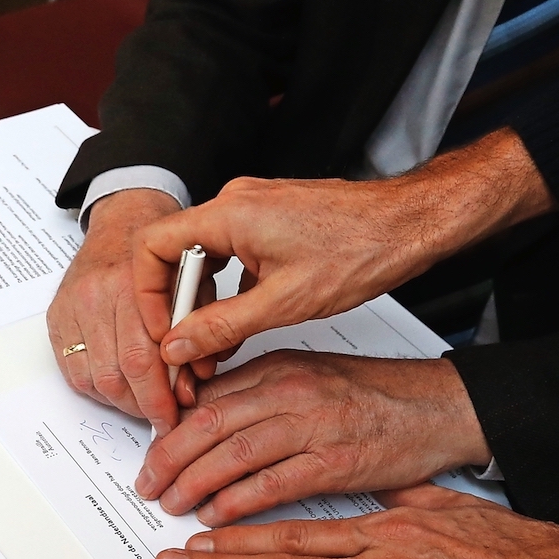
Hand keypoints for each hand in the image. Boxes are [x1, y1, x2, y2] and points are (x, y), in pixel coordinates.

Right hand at [48, 189, 196, 431]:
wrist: (124, 220)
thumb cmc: (166, 251)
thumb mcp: (198, 282)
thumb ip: (199, 330)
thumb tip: (195, 382)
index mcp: (132, 283)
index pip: (145, 358)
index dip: (161, 397)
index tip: (176, 415)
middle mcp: (96, 294)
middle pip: (117, 374)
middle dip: (143, 405)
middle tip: (162, 417)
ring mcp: (72, 306)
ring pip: (94, 378)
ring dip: (122, 401)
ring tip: (144, 403)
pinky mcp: (57, 315)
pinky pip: (73, 370)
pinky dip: (98, 388)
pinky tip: (120, 386)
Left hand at [134, 351, 487, 524]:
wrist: (438, 406)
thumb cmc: (374, 396)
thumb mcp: (306, 377)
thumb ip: (256, 394)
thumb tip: (201, 417)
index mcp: (277, 367)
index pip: (205, 394)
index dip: (167, 425)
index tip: (149, 450)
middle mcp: (289, 390)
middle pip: (207, 422)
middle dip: (166, 456)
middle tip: (146, 484)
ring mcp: (313, 425)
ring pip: (232, 452)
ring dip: (193, 483)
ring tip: (171, 504)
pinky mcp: (336, 462)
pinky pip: (273, 484)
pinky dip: (237, 502)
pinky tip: (215, 516)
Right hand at [135, 131, 553, 372]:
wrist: (411, 225)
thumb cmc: (362, 251)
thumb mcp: (285, 304)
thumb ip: (222, 327)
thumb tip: (178, 346)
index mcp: (228, 214)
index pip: (153, 248)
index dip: (147, 295)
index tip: (162, 332)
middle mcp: (233, 204)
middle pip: (175, 256)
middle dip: (176, 310)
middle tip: (185, 354)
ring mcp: (252, 210)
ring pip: (203, 260)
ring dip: (203, 305)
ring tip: (211, 351)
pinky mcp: (269, 222)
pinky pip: (229, 257)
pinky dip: (227, 293)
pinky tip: (238, 328)